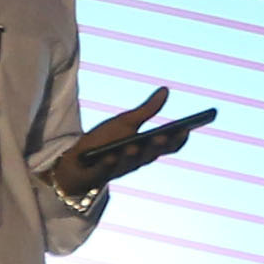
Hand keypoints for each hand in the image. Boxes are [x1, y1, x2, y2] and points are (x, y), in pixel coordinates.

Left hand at [56, 86, 177, 181]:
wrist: (76, 160)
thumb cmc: (105, 140)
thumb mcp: (126, 121)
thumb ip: (147, 110)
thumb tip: (166, 89)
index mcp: (147, 149)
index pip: (169, 147)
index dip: (178, 140)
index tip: (187, 128)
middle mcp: (137, 161)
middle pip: (152, 155)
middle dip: (157, 146)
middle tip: (162, 135)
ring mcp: (118, 169)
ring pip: (130, 164)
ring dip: (132, 156)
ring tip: (133, 146)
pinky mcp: (99, 174)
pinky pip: (104, 170)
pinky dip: (107, 164)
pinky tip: (108, 155)